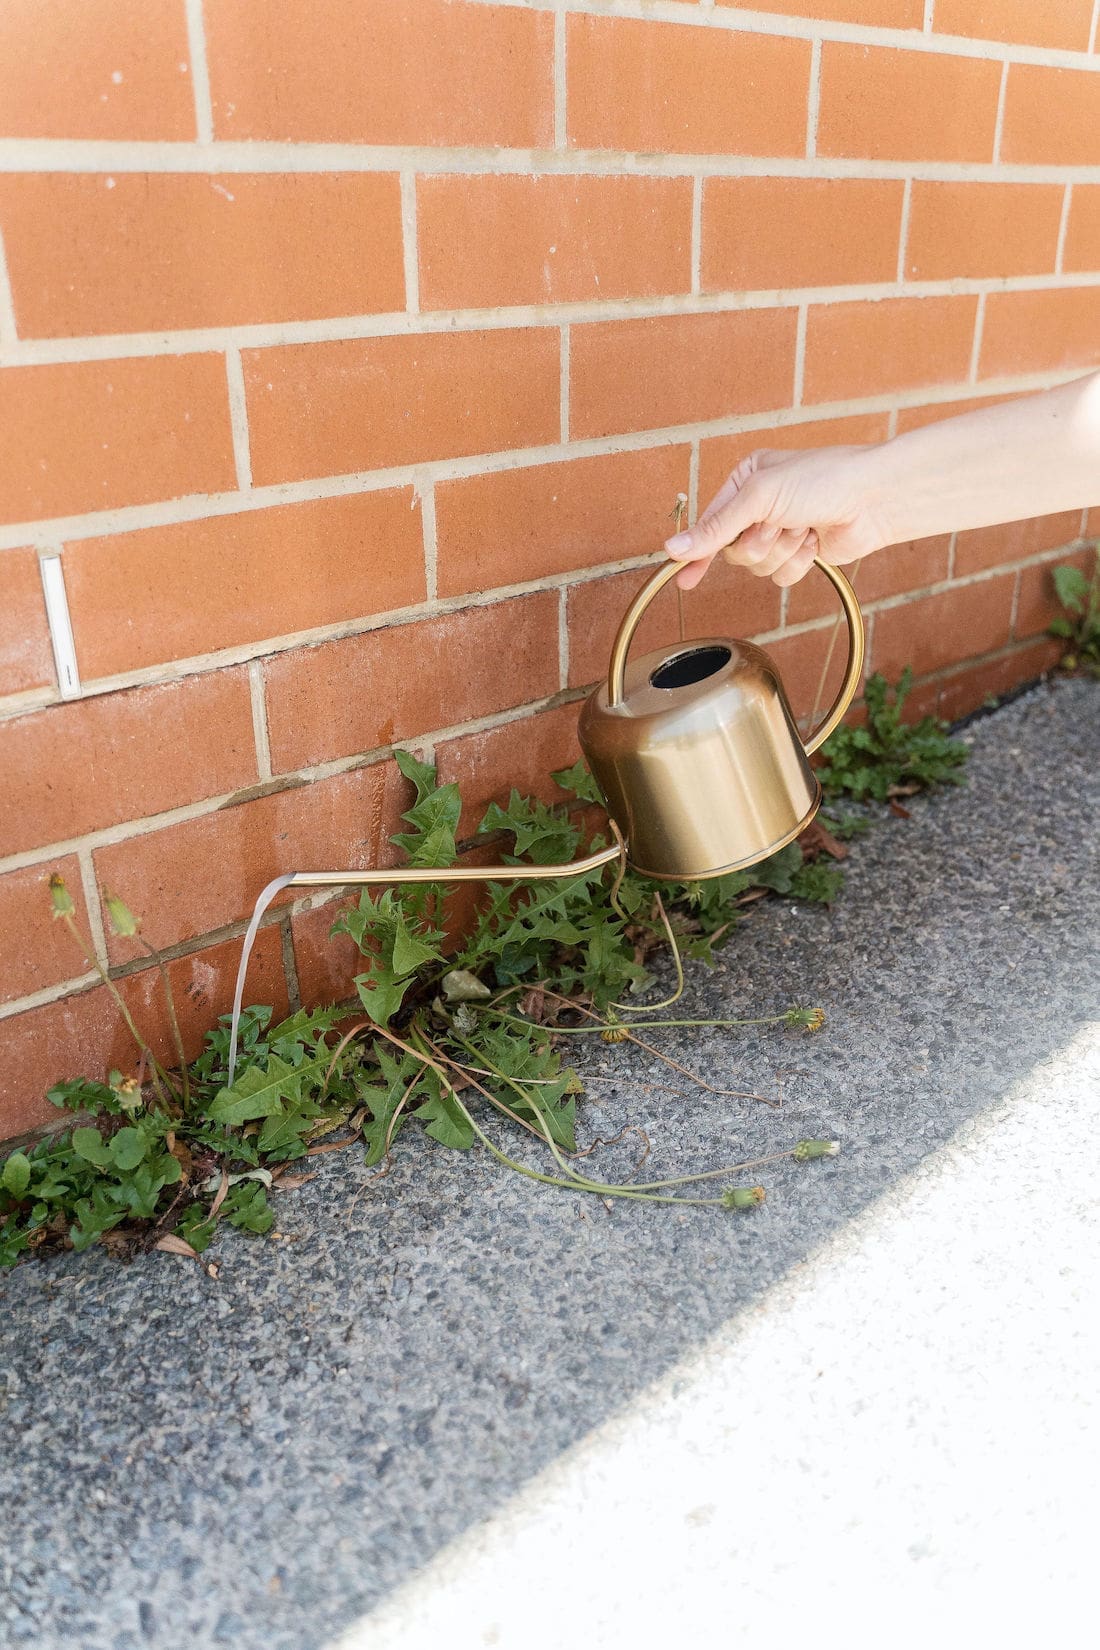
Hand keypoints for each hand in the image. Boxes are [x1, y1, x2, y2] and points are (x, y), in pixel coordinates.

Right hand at [665, 444, 893, 589]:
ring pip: (758, 566)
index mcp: (745, 481)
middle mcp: (759, 506)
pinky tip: (816, 540)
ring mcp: (780, 531)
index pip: (710, 524)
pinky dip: (799, 561)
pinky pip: (782, 575)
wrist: (874, 498)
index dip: (698, 551)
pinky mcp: (800, 553)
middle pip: (734, 551)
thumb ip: (716, 527)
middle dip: (758, 542)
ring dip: (782, 550)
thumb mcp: (760, 497)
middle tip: (778, 524)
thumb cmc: (823, 480)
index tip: (683, 578)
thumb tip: (673, 548)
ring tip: (803, 527)